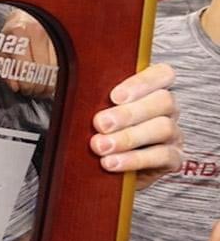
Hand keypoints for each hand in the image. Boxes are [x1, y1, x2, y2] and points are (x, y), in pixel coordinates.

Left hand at [0, 8, 56, 97]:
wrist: (26, 14)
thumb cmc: (12, 34)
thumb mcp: (1, 50)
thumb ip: (4, 69)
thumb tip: (15, 86)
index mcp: (19, 34)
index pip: (26, 70)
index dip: (26, 85)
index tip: (24, 89)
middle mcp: (38, 31)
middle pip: (43, 72)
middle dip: (38, 87)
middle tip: (33, 90)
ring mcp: (53, 33)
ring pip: (56, 70)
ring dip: (50, 84)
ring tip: (42, 87)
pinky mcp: (64, 37)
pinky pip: (64, 64)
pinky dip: (58, 76)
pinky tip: (51, 79)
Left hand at [89, 63, 181, 188]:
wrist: (102, 167)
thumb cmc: (98, 129)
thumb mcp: (93, 107)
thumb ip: (92, 94)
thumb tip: (66, 83)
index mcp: (150, 89)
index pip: (162, 74)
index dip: (142, 82)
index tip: (115, 96)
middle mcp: (166, 109)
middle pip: (163, 101)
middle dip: (128, 113)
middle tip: (99, 124)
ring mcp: (173, 134)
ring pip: (163, 128)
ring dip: (128, 138)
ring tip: (100, 147)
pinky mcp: (172, 159)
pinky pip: (161, 157)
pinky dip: (134, 160)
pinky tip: (112, 162)